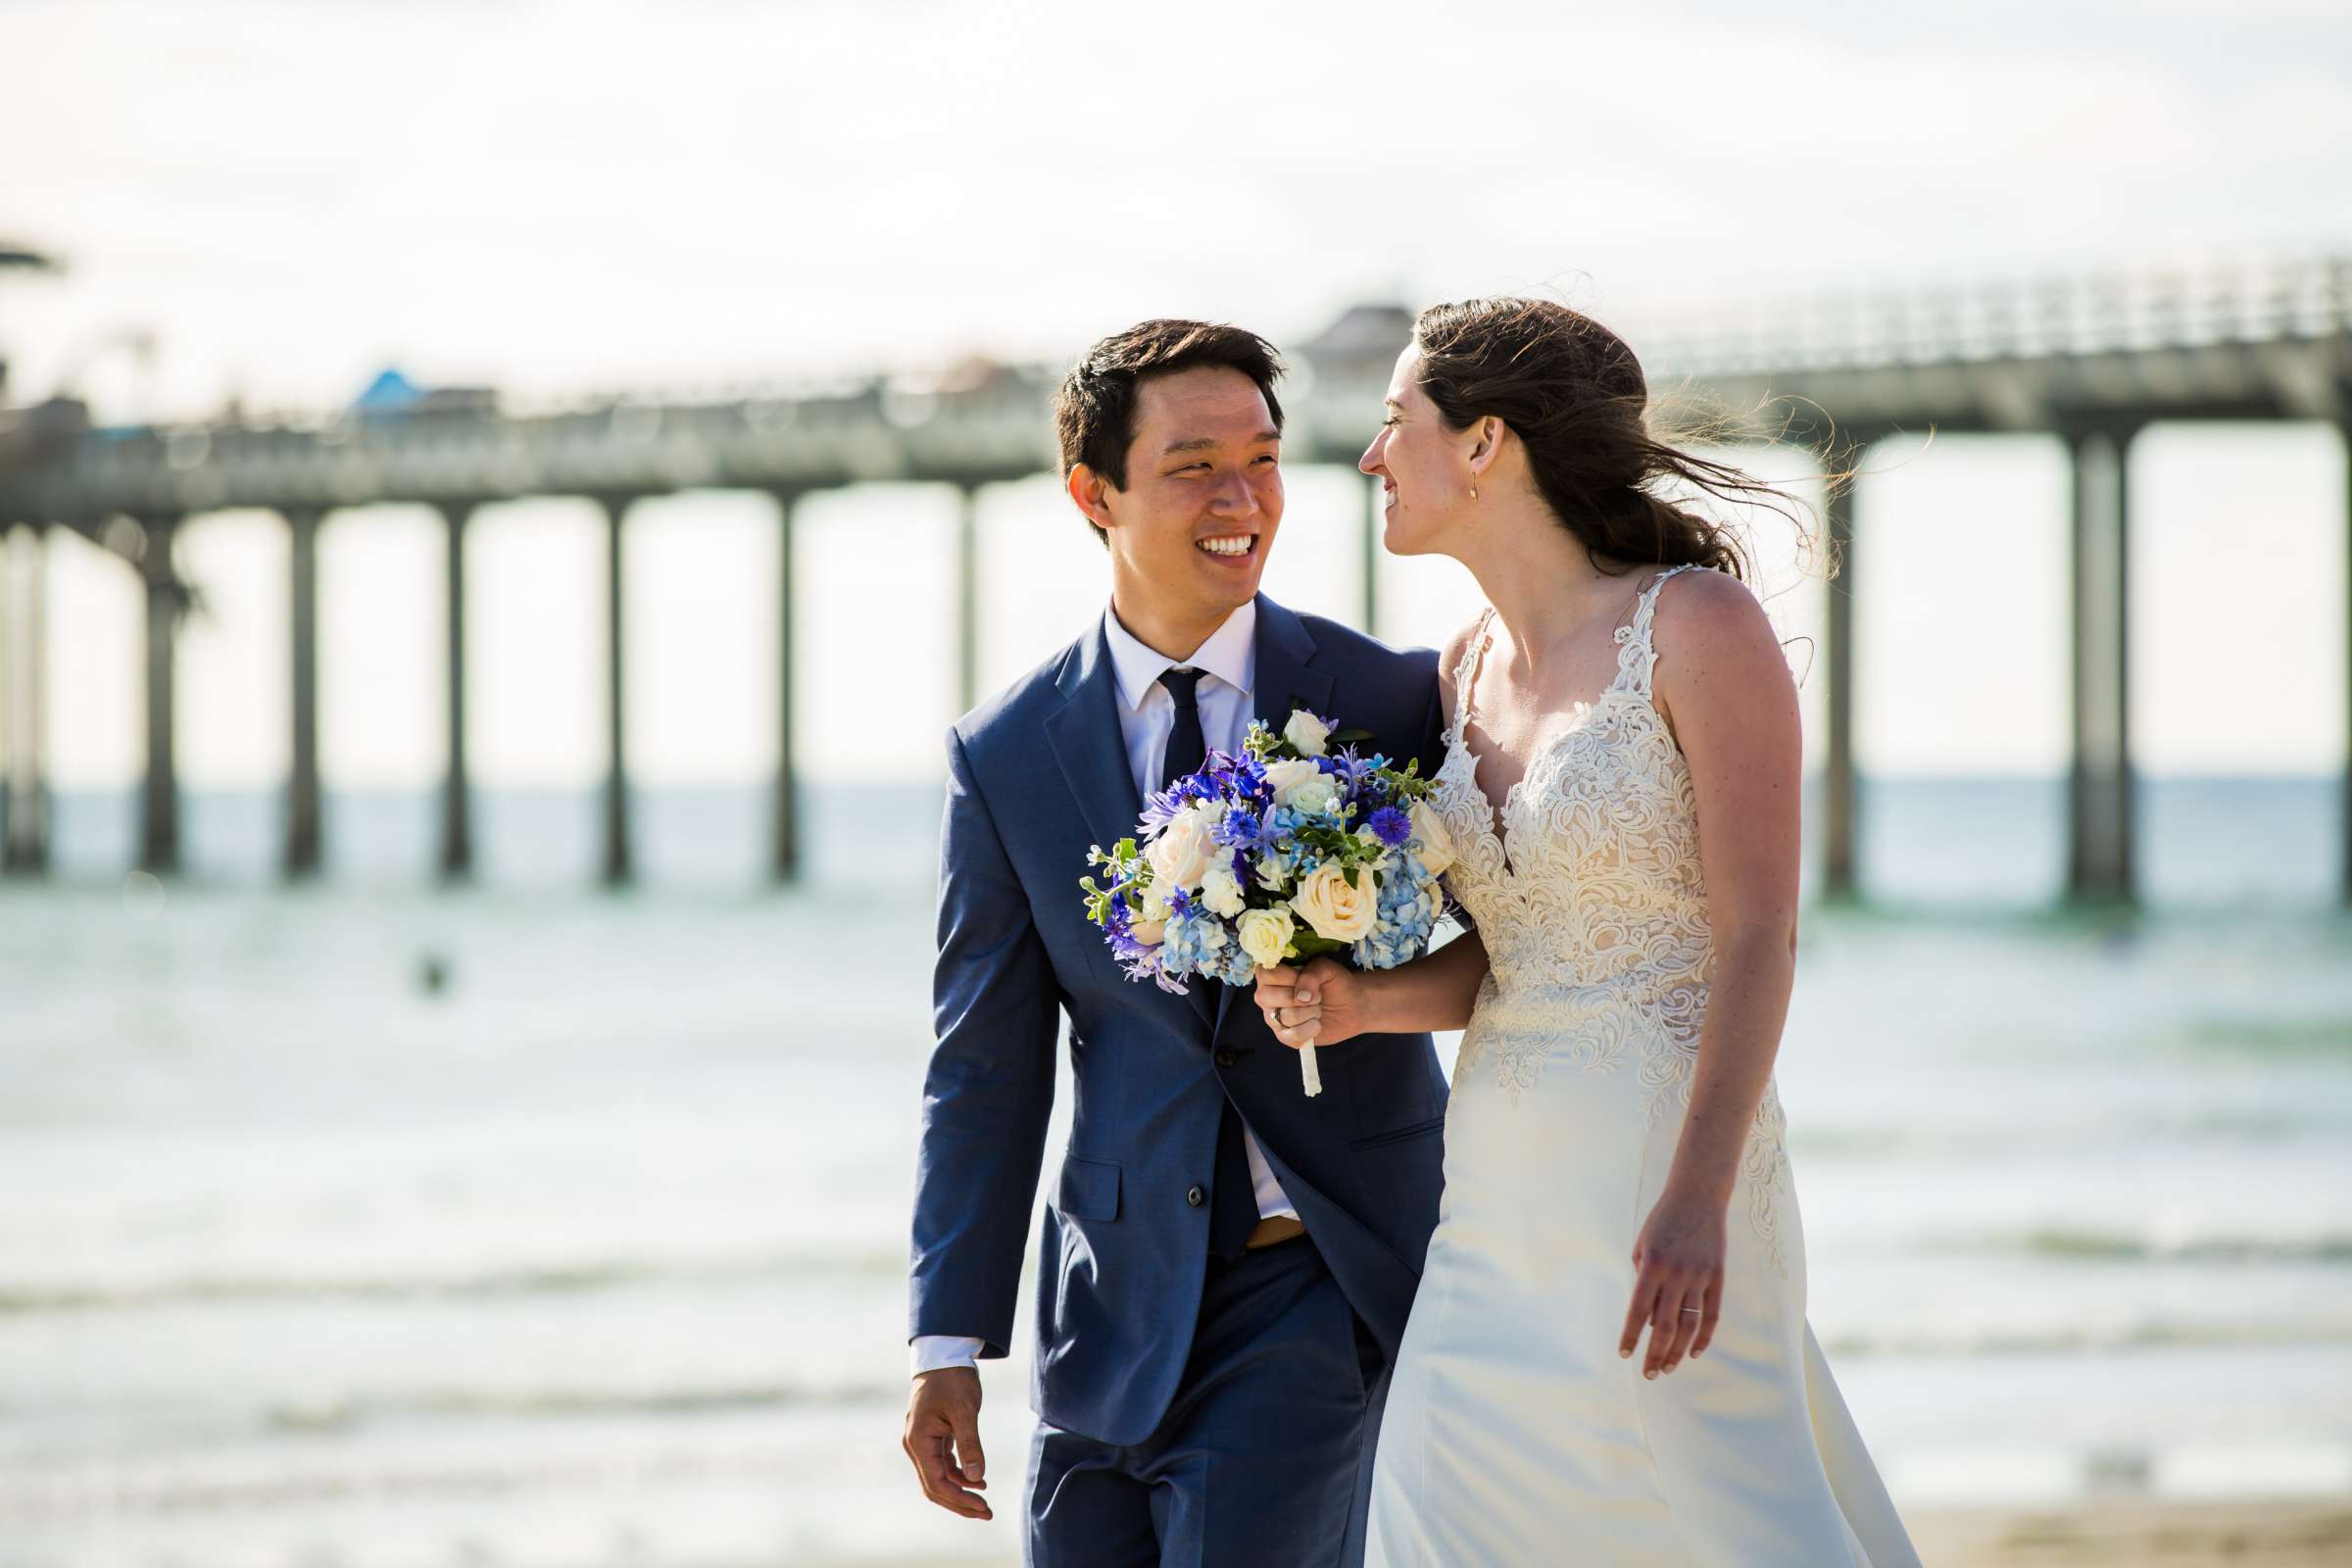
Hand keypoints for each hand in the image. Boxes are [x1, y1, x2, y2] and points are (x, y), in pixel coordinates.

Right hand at [902, 1365, 989, 1519]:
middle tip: (987, 1513)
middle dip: (960, 1503)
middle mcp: (915, 1445)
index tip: (983, 1507)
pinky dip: (959, 1475)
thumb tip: (978, 1478)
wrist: (943, 1354)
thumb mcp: (965, 1410)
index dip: (959, 1499)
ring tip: (984, 1503)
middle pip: (934, 1486)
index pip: (936, 1482)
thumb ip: (970, 1445)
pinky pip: (942, 1465)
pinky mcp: (932, 1437)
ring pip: (938, 1478)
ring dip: (960, 1492)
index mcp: (918, 1440)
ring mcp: (922, 1442)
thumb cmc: (953, 1378)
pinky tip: (978, 1481)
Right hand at [1252, 957, 1370, 1050]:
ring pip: (1285, 1017)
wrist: (1351, 1005)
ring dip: (1310, 1012)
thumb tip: (1300, 997)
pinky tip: (1317, 1023)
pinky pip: (1291, 1036)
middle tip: (1317, 997)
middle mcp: (1267, 995)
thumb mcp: (1326, 968)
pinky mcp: (1284, 1036)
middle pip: (1266, 997)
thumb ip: (1311, 975)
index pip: (1266, 974)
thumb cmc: (1335, 982)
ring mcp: (1273, 1017)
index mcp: (1272, 975)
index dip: (1289, 978)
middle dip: (1299, 997)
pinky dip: (1311, 1029)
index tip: (1307, 980)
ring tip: (1318, 1009)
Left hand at [1618, 1184, 1725, 1378]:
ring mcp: (1699, 1277)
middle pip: (1664, 1325)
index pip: (1637, 1310)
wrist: (1697, 1197)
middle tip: (1649, 1374)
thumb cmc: (1662, 1221)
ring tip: (1668, 1368)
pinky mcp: (1717, 1278)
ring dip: (1677, 1351)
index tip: (1624, 1354)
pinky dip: (1704, 1337)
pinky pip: (1712, 1314)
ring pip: (1689, 1325)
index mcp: (1651, 1265)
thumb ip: (1643, 1280)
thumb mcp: (1642, 1245)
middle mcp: (1675, 1274)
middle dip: (1655, 1353)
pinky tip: (1694, 1352)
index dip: (1630, 1335)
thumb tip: (1647, 1319)